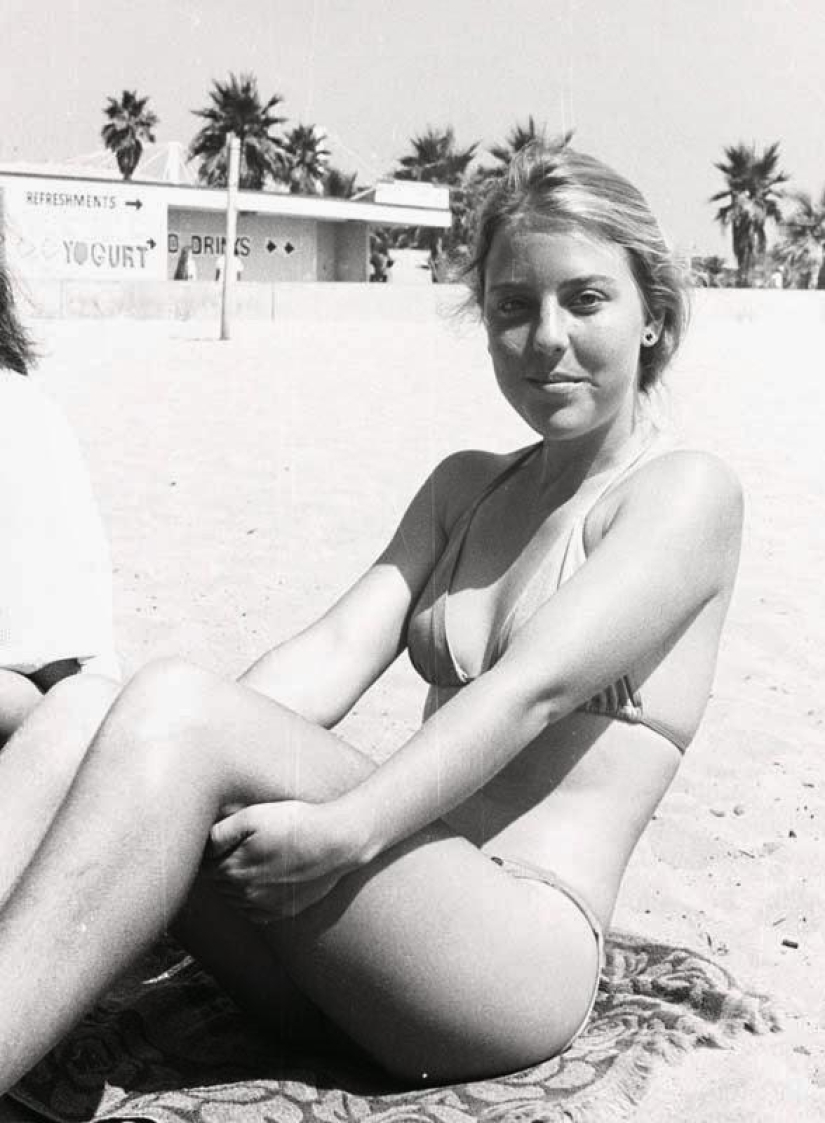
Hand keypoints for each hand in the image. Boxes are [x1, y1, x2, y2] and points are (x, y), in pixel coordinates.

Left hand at [206, 800, 365, 921]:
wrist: (335, 842)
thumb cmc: (295, 823)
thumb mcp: (253, 816)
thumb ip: (220, 832)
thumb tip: (201, 845)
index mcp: (233, 869)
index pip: (206, 866)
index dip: (211, 851)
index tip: (223, 839)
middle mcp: (244, 894)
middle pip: (218, 883)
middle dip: (222, 867)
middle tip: (238, 847)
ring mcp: (263, 907)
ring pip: (234, 898)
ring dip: (236, 883)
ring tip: (253, 861)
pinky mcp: (280, 912)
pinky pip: (253, 912)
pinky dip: (252, 899)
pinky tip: (264, 880)